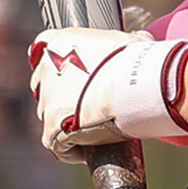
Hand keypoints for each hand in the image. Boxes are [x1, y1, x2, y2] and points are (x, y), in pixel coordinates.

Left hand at [28, 27, 187, 162]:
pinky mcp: (53, 129)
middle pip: (46, 86)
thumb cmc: (142, 62)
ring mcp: (47, 100)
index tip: (77, 76)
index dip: (61, 65)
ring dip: (68, 122)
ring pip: (51, 115)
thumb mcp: (132, 42)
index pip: (45, 48)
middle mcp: (47, 68)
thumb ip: (122, 43)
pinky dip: (75, 149)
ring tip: (97, 127)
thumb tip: (141, 39)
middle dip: (63, 96)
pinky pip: (60, 145)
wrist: (143, 85)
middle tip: (90, 105)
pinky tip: (95, 146)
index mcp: (61, 43)